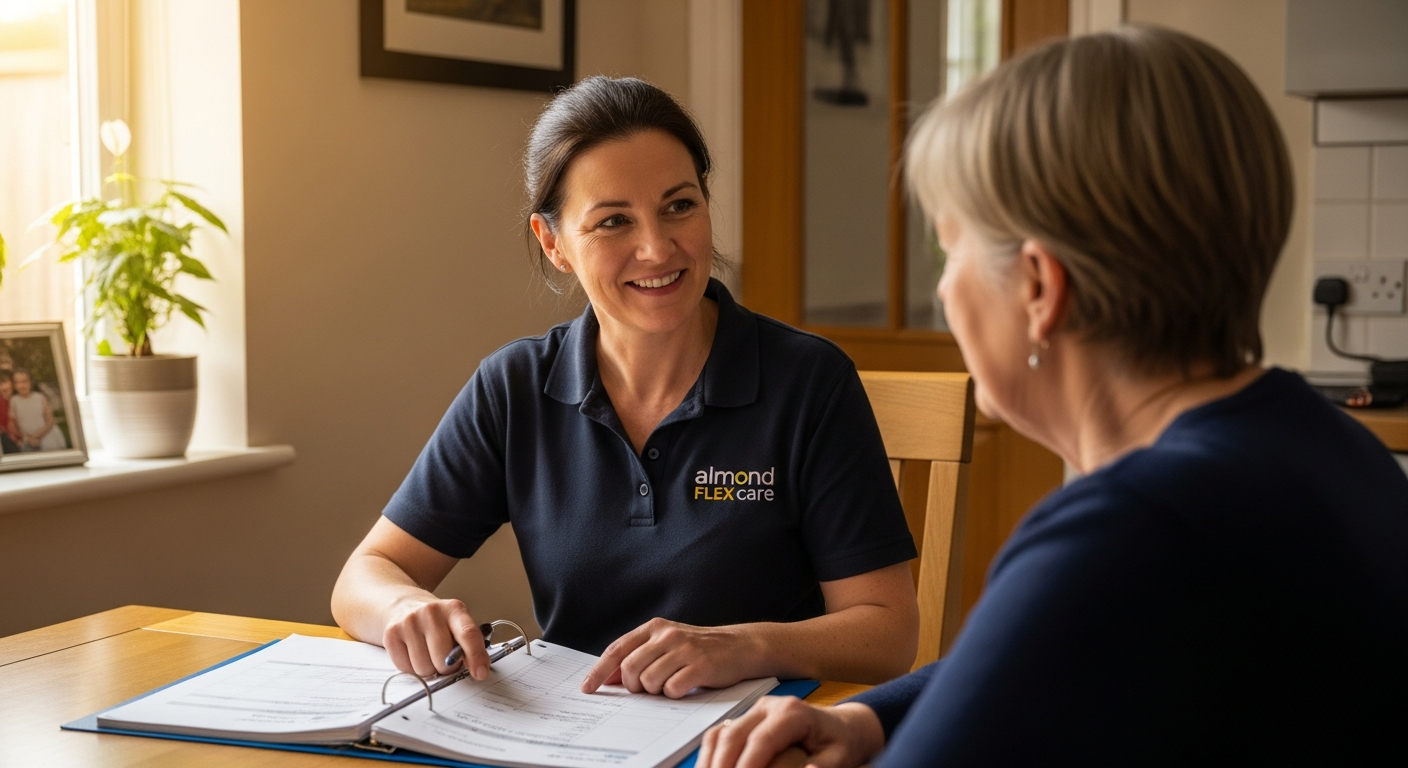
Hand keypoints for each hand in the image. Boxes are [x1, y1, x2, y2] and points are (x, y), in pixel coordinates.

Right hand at [381, 596, 490, 680]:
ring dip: (429, 669)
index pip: (469, 634)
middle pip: (444, 659)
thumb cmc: (436, 621)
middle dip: (447, 667)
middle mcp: (431, 612)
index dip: (476, 656)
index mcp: (454, 609)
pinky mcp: (391, 634)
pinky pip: (406, 669)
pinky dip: (411, 668)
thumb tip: (477, 669)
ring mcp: (409, 622)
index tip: (481, 673)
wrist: (403, 605)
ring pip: (424, 668)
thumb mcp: (456, 623)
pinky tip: (413, 653)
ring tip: (428, 653)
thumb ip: (468, 644)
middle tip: (445, 659)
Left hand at [580, 618, 762, 698]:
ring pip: (649, 682)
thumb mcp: (667, 645)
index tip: (588, 688)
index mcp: (655, 628)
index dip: (599, 671)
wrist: (740, 647)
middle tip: (649, 688)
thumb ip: (639, 656)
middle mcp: (667, 635)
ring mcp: (683, 649)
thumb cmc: (700, 649)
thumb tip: (609, 677)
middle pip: (630, 669)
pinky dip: (675, 694)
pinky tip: (686, 685)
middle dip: (634, 686)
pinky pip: (672, 690)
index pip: (617, 649)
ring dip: (657, 691)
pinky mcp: (699, 665)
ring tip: (672, 683)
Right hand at [697, 699, 883, 767]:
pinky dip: (710, 755)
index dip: (746, 765)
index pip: (761, 740)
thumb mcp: (839, 757)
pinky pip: (720, 734)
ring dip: (710, 761)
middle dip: (721, 765)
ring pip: (721, 733)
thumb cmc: (839, 742)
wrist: (840, 726)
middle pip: (734, 735)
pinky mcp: (746, 719)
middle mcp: (769, 706)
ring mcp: (754, 710)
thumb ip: (822, 767)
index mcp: (792, 713)